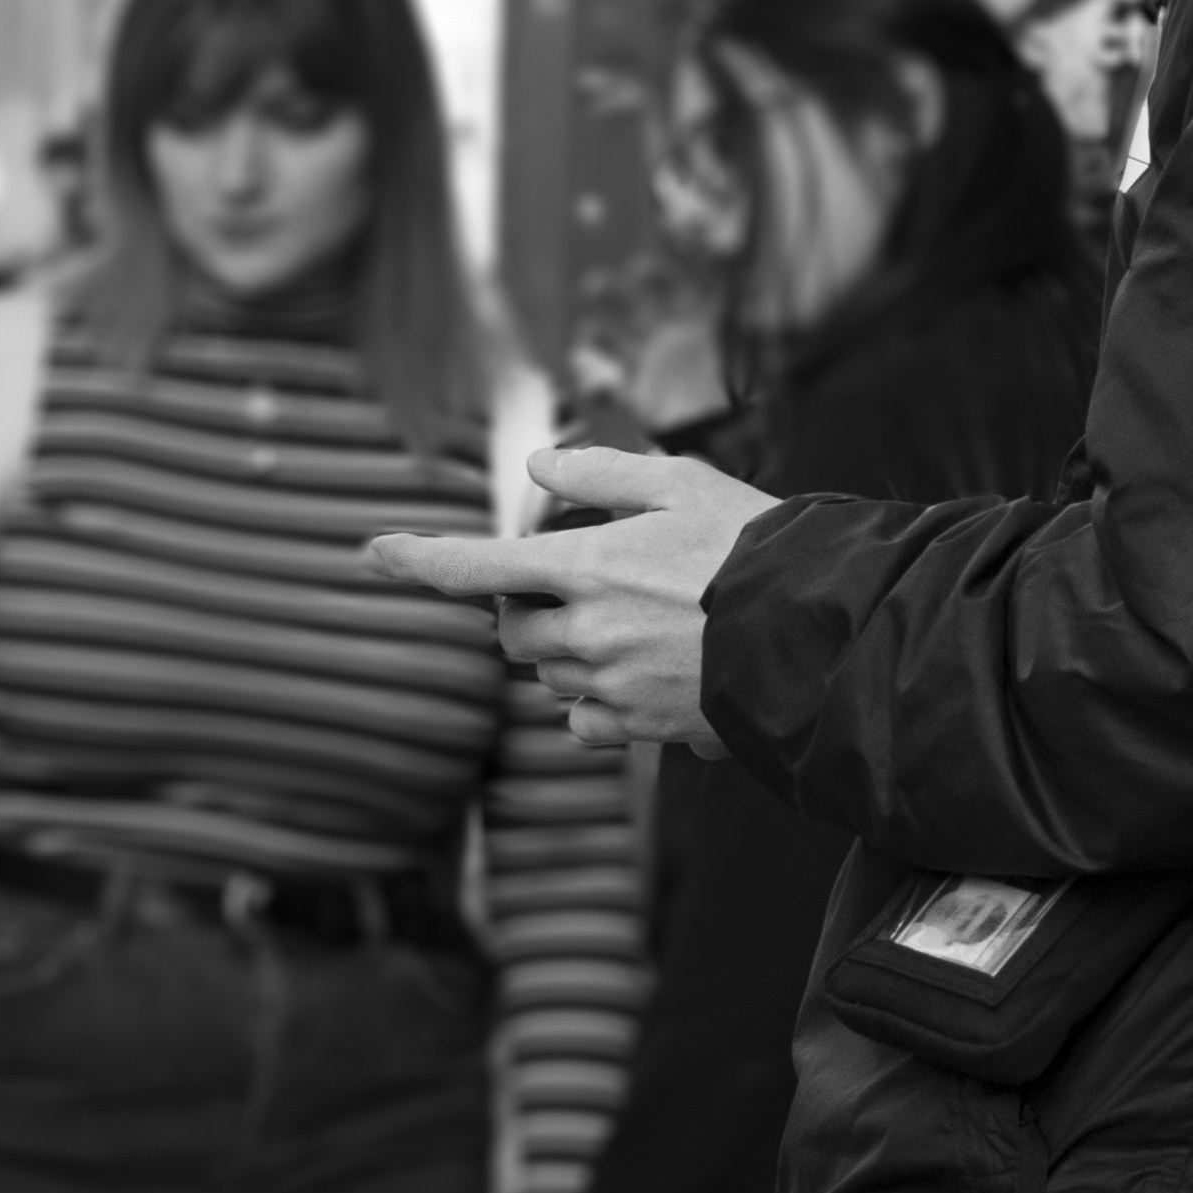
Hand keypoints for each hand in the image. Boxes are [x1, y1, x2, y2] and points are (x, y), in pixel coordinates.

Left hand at [367, 445, 775, 751]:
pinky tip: (642, 676)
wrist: (818, 631)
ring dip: (568, 652)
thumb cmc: (752, 544)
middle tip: (586, 583)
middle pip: (511, 631)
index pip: (473, 566)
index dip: (417, 558)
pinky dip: (595, 703)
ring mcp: (610, 687)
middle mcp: (586, 633)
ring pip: (549, 676)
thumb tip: (537, 464)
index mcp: (586, 565)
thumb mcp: (681, 482)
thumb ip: (601, 472)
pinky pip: (582, 723)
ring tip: (638, 625)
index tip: (373, 551)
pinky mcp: (639, 728)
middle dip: (529, 608)